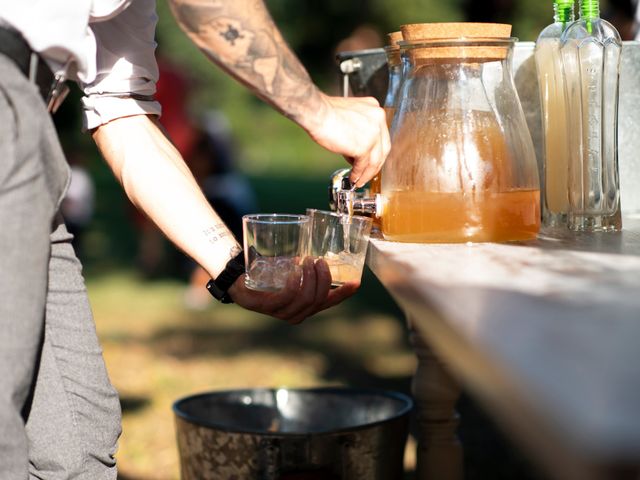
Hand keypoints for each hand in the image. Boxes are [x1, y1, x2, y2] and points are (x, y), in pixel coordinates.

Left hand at [228, 257, 358, 323]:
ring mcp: (282, 313)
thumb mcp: (292, 271)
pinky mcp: (268, 307)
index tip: (356, 282)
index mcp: (306, 307)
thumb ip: (306, 270)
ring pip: (306, 298)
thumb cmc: (268, 275)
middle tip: (318, 260)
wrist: (238, 278)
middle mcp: (297, 314)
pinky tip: (294, 270)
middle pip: (319, 298)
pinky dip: (295, 281)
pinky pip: (288, 296)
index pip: (329, 302)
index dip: (344, 294)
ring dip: (310, 277)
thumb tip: (323, 254)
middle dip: (323, 278)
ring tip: (306, 260)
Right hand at [306, 93, 390, 187]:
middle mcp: (378, 120)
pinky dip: (358, 174)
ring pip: (375, 160)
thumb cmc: (325, 112)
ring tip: (359, 180)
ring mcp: (373, 134)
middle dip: (375, 165)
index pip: (381, 136)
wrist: (317, 112)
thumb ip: (358, 128)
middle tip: (367, 173)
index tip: (371, 159)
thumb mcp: (349, 115)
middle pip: (383, 149)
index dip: (376, 151)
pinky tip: (353, 178)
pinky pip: (363, 165)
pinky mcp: (364, 146)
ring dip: (367, 173)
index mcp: (375, 110)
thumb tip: (356, 147)